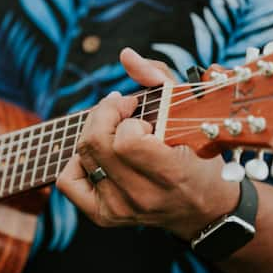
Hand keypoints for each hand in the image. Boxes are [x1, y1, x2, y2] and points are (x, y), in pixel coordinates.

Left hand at [57, 48, 238, 240]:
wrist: (204, 208)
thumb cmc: (201, 154)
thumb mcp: (191, 112)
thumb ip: (159, 79)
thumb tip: (125, 55)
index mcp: (171, 173)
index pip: (126, 140)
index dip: (125, 117)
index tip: (138, 110)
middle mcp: (144, 196)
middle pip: (95, 144)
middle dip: (104, 115)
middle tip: (121, 111)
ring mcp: (122, 209)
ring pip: (82, 157)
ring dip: (95, 133)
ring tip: (115, 130)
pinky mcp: (106, 217)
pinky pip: (68, 182)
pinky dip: (76, 162)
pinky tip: (99, 155)